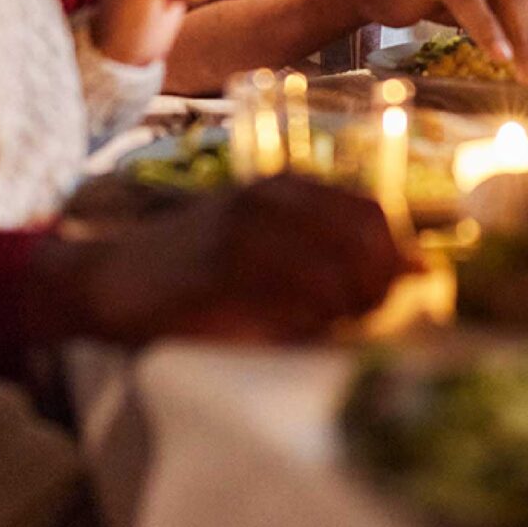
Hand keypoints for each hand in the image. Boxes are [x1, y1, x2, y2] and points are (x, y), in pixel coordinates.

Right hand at [32, 176, 406, 344]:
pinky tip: (302, 338)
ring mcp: (245, 231)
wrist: (110, 281)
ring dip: (349, 313)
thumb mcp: (265, 242)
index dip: (397, 260)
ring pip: (336, 275)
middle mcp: (270, 198)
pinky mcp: (223, 271)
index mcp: (286, 187)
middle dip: (380, 290)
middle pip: (364, 241)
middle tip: (369, 325)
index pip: (372, 215)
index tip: (405, 298)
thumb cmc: (197, 270)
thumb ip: (331, 251)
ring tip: (334, 334)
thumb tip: (417, 273)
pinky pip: (295, 301)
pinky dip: (313, 326)